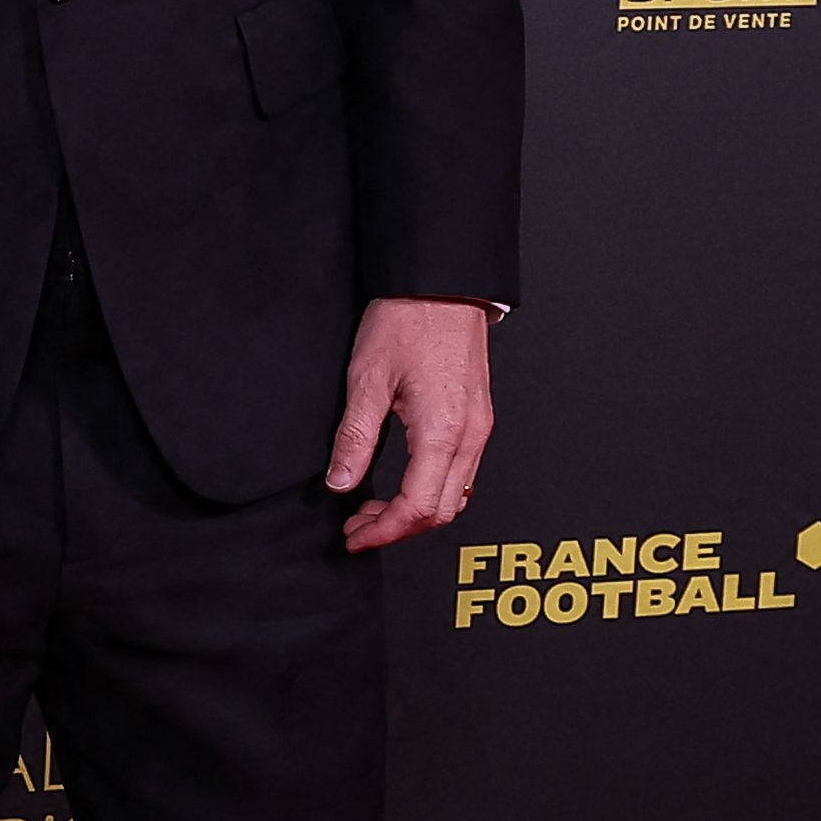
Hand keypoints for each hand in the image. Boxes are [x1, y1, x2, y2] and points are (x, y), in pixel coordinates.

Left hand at [328, 296, 498, 556]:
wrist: (442, 284)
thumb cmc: (408, 319)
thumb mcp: (367, 379)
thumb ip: (355, 437)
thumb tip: (341, 482)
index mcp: (443, 431)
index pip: (417, 508)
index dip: (383, 532)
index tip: (354, 537)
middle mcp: (471, 435)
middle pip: (442, 512)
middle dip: (398, 530)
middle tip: (357, 526)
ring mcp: (480, 428)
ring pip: (456, 497)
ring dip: (415, 512)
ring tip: (373, 507)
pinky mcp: (479, 418)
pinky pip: (462, 474)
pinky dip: (432, 491)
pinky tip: (402, 482)